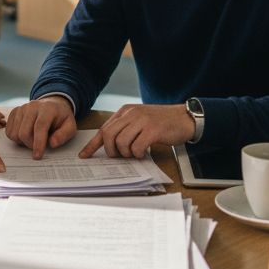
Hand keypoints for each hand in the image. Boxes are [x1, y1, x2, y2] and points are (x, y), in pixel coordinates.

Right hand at [4, 96, 77, 158]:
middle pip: (24, 132)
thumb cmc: (61, 118)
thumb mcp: (70, 126)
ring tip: (32, 139)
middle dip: (30, 145)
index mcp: (48, 108)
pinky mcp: (14, 112)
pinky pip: (9, 131)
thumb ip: (64, 135)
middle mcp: (32, 106)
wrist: (53, 105)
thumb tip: (52, 144)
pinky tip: (25, 135)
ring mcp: (21, 108)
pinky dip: (16, 138)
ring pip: (14, 133)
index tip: (38, 156)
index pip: (40, 127)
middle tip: (38, 147)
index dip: (38, 143)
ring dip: (22, 142)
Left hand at [79, 103, 194, 158]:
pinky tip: (144, 153)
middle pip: (109, 135)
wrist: (184, 118)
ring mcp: (142, 120)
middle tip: (120, 156)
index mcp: (125, 111)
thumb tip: (109, 145)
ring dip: (126, 153)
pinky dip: (138, 154)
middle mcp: (132, 113)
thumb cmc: (161, 122)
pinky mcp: (153, 129)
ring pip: (121, 142)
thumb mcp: (139, 120)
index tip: (84, 155)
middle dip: (111, 151)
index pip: (104, 128)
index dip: (93, 144)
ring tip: (135, 153)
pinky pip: (137, 146)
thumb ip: (125, 128)